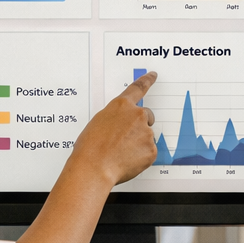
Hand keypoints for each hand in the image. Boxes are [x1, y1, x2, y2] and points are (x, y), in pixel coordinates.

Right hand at [67, 72, 158, 186]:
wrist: (94, 167)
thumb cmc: (90, 147)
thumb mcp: (98, 123)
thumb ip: (114, 119)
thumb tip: (120, 128)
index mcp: (121, 106)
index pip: (138, 88)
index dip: (147, 80)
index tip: (153, 75)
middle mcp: (137, 116)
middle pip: (147, 116)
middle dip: (140, 126)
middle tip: (125, 139)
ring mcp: (146, 132)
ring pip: (147, 137)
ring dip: (138, 143)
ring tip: (120, 153)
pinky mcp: (151, 150)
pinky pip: (149, 152)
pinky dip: (140, 157)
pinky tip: (126, 161)